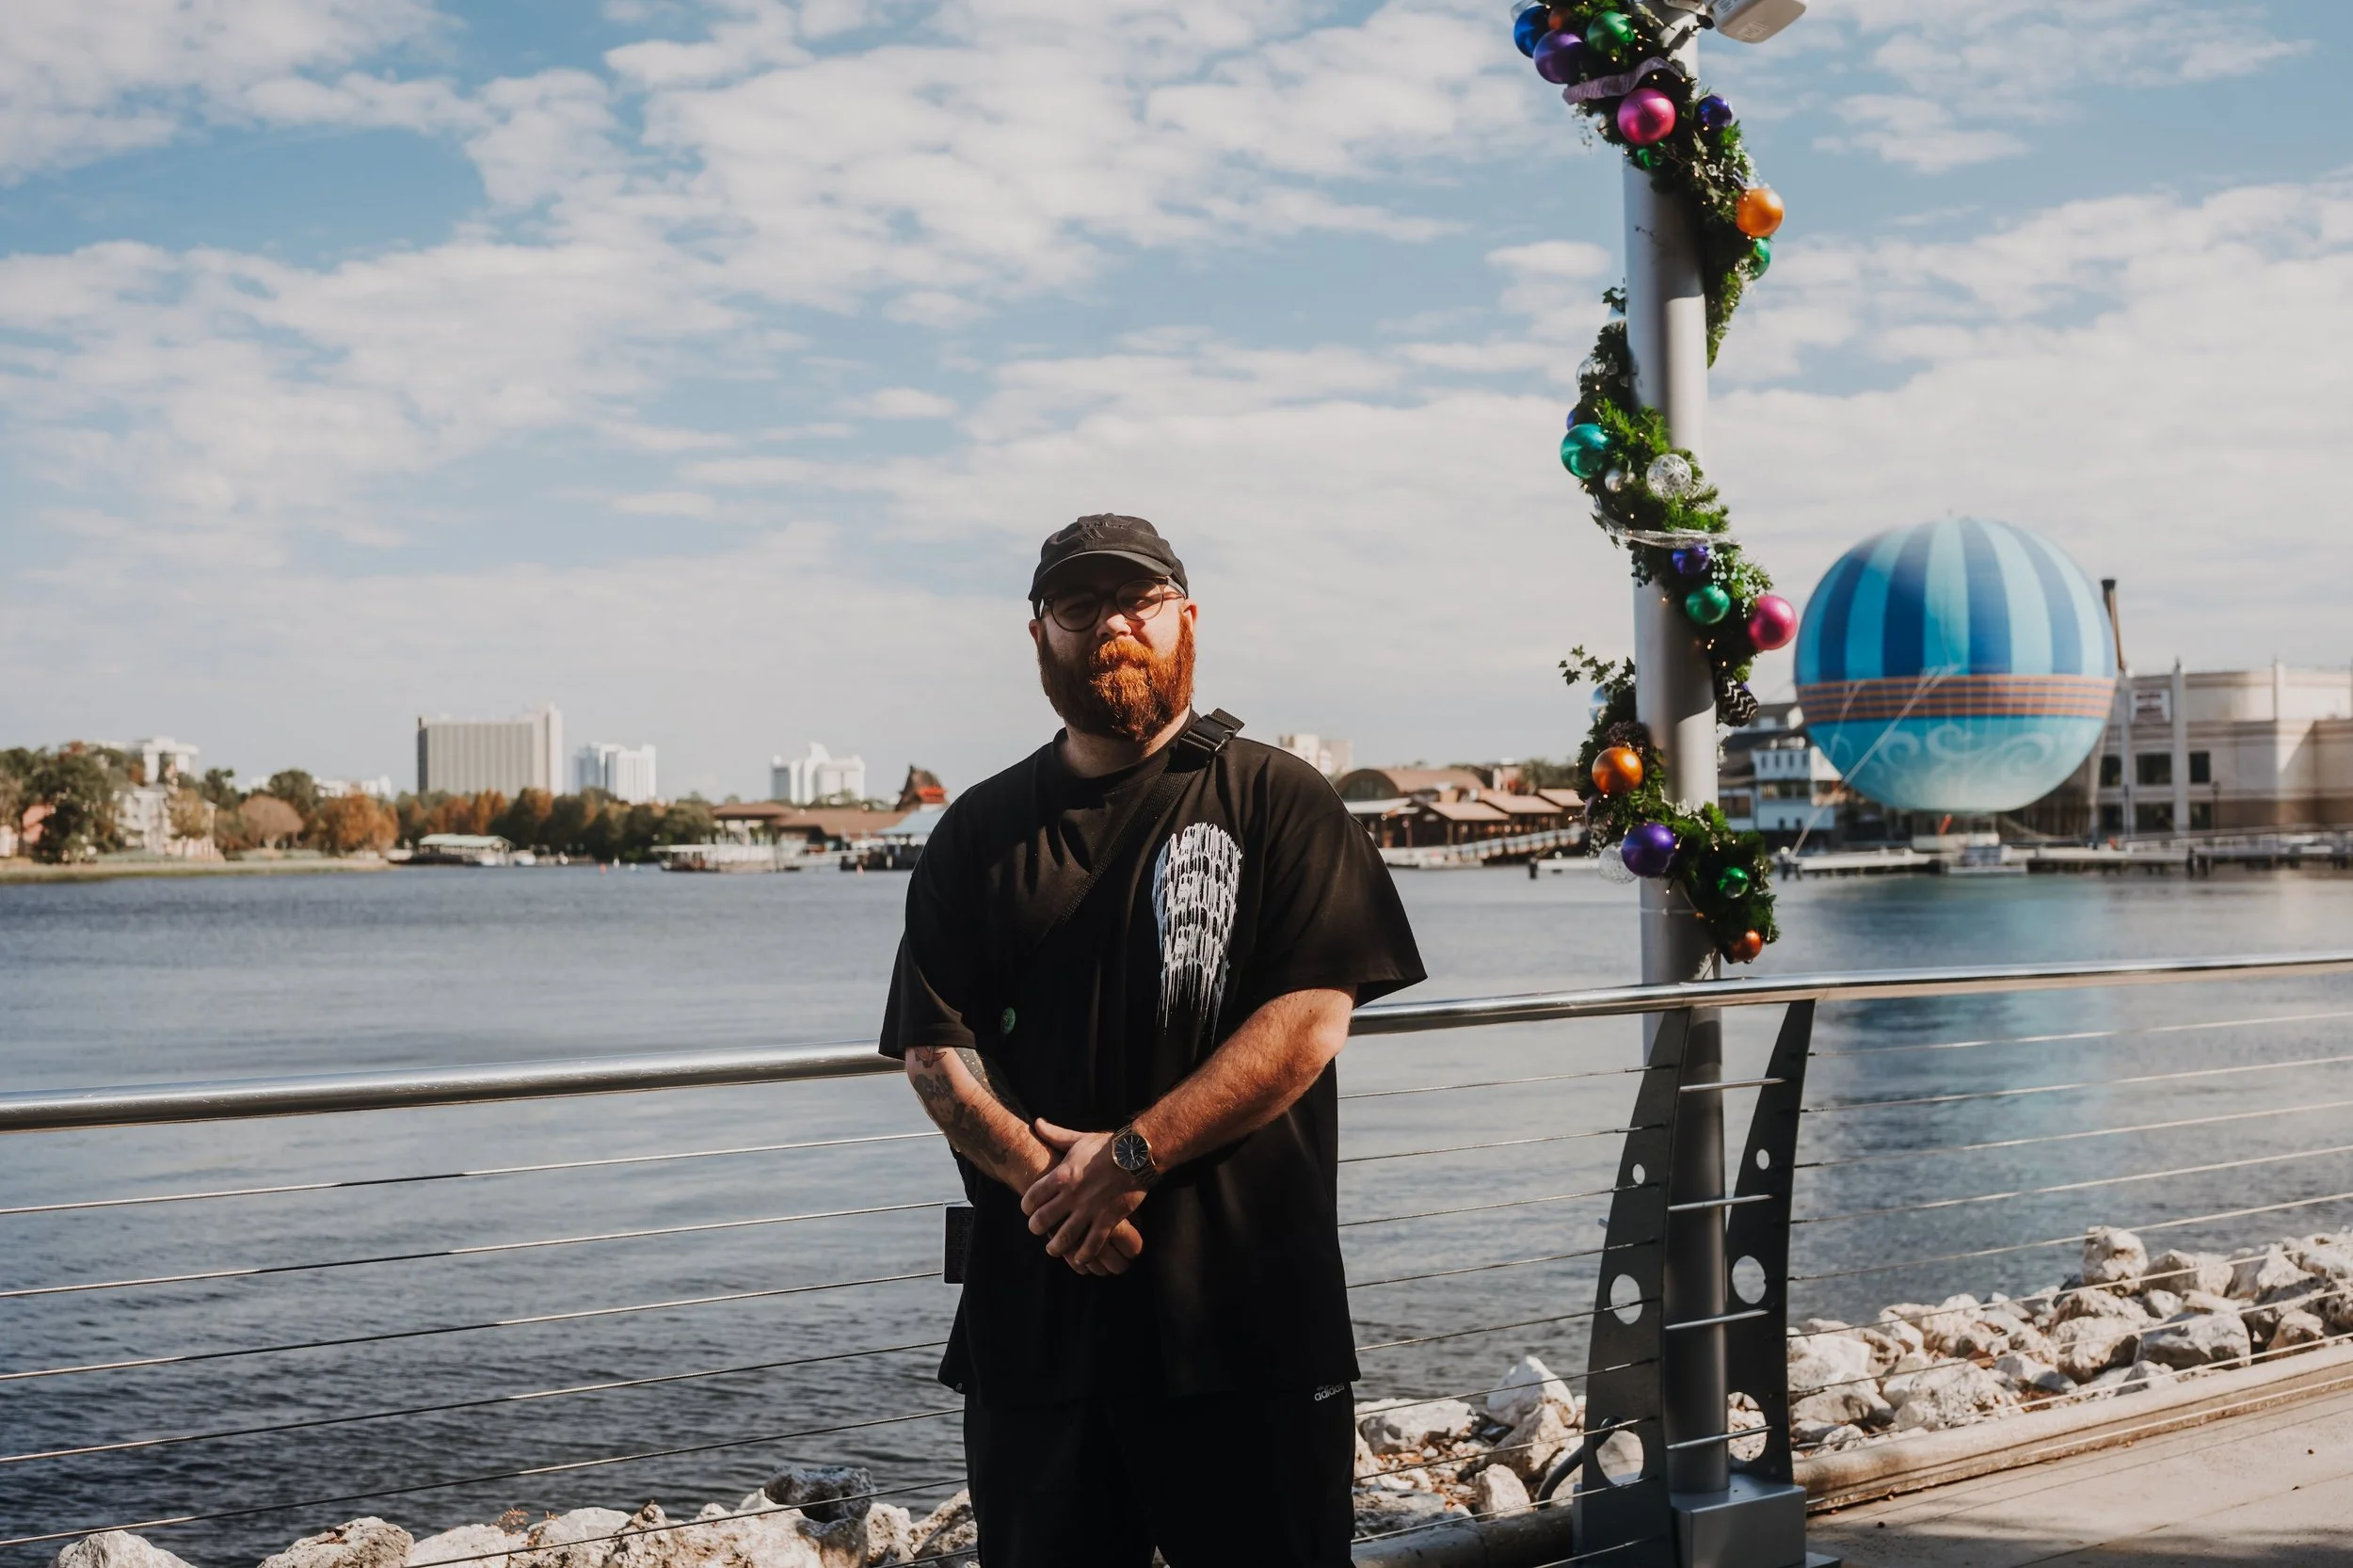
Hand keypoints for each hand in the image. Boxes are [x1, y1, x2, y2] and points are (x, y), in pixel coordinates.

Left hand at [1022, 1119, 1146, 1272]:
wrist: (1137, 1154)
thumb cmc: (1108, 1146)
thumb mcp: (1079, 1139)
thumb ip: (1056, 1135)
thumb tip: (1037, 1123)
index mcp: (1061, 1175)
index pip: (1032, 1197)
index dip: (1027, 1207)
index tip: (1028, 1210)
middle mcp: (1071, 1195)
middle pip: (1042, 1220)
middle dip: (1036, 1228)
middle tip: (1038, 1230)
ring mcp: (1089, 1209)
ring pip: (1064, 1237)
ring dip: (1055, 1247)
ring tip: (1053, 1250)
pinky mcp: (1107, 1219)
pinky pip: (1092, 1244)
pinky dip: (1084, 1255)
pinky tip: (1080, 1259)